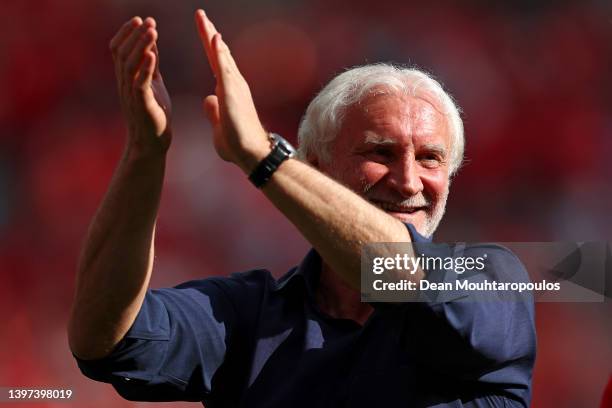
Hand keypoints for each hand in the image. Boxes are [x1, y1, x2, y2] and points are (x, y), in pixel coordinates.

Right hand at [110, 17, 171, 156]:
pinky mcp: (142, 105)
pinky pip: (140, 83)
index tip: (140, 19)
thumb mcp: (153, 84)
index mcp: (126, 79)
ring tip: (152, 30)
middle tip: (148, 21)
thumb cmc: (154, 114)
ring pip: (130, 65)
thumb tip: (151, 44)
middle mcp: (124, 84)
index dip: (127, 33)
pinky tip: (153, 54)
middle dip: (135, 35)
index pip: (118, 50)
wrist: (152, 144)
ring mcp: (131, 95)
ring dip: (141, 46)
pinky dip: (146, 67)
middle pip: (122, 53)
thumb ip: (150, 66)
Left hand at [194, 9, 269, 172]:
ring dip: (211, 35)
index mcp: (228, 91)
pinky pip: (224, 68)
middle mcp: (233, 84)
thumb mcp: (218, 125)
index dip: (209, 47)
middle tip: (200, 15)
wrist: (251, 154)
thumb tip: (208, 99)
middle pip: (218, 53)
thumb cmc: (237, 144)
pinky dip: (219, 51)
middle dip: (208, 33)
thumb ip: (213, 111)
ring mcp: (234, 86)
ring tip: (202, 18)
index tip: (204, 31)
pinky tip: (214, 36)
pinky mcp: (233, 92)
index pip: (216, 63)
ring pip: (221, 55)